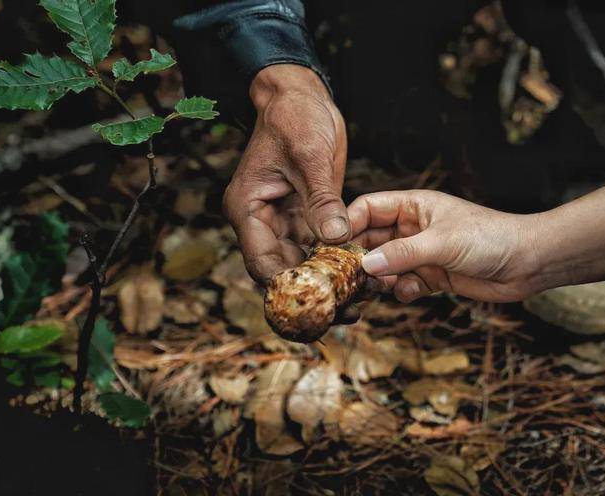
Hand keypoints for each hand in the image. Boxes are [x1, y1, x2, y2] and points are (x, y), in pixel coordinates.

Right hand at [223, 64, 348, 282]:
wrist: (302, 99)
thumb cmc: (295, 118)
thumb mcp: (309, 156)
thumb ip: (322, 200)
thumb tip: (336, 239)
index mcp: (248, 208)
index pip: (261, 260)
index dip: (286, 284)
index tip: (316, 303)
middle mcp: (261, 220)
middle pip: (281, 269)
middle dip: (309, 290)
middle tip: (343, 310)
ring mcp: (283, 221)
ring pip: (300, 263)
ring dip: (325, 280)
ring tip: (356, 298)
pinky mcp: (304, 216)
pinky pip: (317, 247)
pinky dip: (334, 261)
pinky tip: (356, 274)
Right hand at [348, 190, 542, 302]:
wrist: (527, 263)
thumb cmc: (490, 238)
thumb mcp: (442, 242)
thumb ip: (403, 254)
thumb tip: (365, 265)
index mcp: (412, 206)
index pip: (367, 208)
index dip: (348, 224)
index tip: (332, 245)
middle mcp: (411, 228)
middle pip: (370, 239)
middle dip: (360, 257)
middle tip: (347, 275)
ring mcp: (419, 253)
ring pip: (383, 265)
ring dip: (379, 277)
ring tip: (380, 286)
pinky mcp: (430, 276)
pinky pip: (402, 284)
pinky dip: (401, 290)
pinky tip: (412, 291)